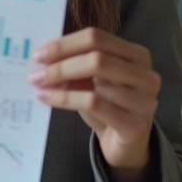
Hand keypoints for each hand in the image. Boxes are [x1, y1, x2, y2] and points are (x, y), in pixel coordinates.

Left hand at [28, 27, 160, 171]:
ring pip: (95, 81)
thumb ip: (74, 63)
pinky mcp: (136, 125)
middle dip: (61, 63)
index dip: (65, 44)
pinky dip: (65, 99)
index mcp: (136, 55)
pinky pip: (94, 104)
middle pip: (97, 57)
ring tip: (39, 87)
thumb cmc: (107, 105)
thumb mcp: (91, 80)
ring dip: (60, 83)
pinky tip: (48, 98)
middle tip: (35, 72)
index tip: (39, 54)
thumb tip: (43, 56)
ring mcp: (145, 100)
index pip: (96, 37)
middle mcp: (146, 75)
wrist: (126, 144)